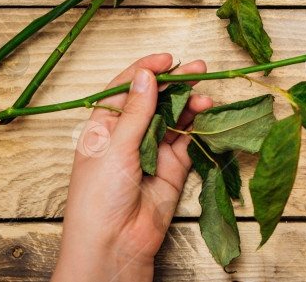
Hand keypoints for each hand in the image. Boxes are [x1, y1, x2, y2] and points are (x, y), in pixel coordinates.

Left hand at [51, 54, 211, 281]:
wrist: (113, 246)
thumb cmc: (98, 199)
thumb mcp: (114, 148)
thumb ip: (137, 112)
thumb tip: (147, 76)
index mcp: (103, 128)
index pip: (125, 89)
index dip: (145, 71)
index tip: (166, 59)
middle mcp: (128, 136)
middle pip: (155, 100)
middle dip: (176, 83)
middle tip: (198, 68)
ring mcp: (152, 152)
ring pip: (175, 118)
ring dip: (190, 103)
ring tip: (206, 92)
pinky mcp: (173, 168)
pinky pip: (188, 140)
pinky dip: (199, 126)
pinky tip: (208, 113)